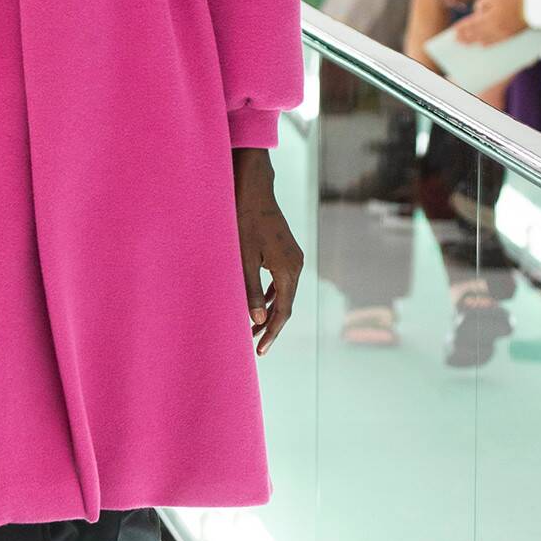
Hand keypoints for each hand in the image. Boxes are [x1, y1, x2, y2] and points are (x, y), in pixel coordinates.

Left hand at [233, 148, 302, 353]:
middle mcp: (297, 265)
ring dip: (271, 311)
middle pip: (286, 304)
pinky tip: (261, 303)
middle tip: (255, 346)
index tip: (260, 351)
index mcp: (288, 270)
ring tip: (254, 329)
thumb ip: (251, 291)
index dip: (271, 332)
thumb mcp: (244, 259)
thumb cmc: (243, 222)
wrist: (253, 189)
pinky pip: (283, 280)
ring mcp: (294, 257)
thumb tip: (259, 321)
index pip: (283, 311)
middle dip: (270, 326)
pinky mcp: (287, 251)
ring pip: (285, 292)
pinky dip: (272, 294)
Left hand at [455, 0, 526, 44]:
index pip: (471, 24)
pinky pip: (496, 42)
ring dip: (473, 42)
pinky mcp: (511, 35)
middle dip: (465, 37)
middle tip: (456, 40)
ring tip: (465, 43)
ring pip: (484, 40)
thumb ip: (483, 2)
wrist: (538, 7)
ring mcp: (503, 34)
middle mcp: (494, 28)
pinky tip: (482, 45)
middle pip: (476, 34)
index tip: (453, 31)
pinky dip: (487, 44)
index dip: (462, 28)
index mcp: (489, 18)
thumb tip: (477, 11)